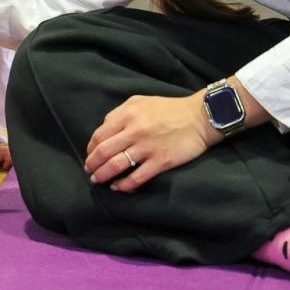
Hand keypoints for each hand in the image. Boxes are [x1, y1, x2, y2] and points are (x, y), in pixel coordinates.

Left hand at [83, 94, 213, 192]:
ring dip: (103, 175)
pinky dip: (124, 185)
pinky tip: (119, 187)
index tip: (89, 156)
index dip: (90, 149)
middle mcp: (134, 131)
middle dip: (92, 165)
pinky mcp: (161, 161)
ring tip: (98, 181)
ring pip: (116, 165)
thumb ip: (120, 113)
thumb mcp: (141, 102)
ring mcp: (147, 147)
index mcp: (127, 115)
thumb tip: (105, 128)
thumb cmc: (169, 109)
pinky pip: (137, 177)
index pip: (99, 135)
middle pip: (104, 152)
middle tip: (89, 172)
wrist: (199, 117)